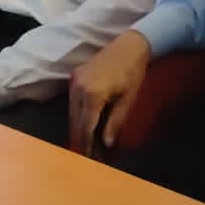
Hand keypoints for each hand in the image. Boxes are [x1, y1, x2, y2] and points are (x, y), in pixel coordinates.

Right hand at [68, 30, 151, 153]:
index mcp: (92, 94)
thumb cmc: (133, 72)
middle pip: (75, 122)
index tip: (91, 159)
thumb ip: (115, 122)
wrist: (130, 45)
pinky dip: (78, 114)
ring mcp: (74, 81)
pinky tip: (86, 124)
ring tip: (88, 143)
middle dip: (82, 140)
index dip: (87, 145)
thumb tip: (106, 143)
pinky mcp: (75, 76)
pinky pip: (73, 102)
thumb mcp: (127, 100)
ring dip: (78, 128)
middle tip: (90, 155)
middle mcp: (78, 88)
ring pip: (72, 113)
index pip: (86, 127)